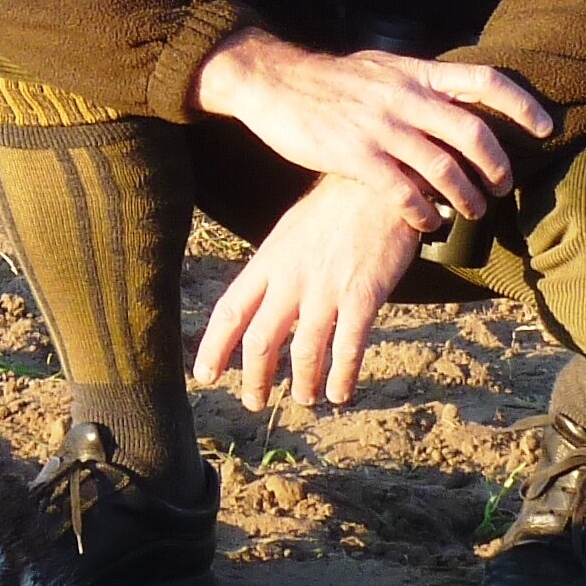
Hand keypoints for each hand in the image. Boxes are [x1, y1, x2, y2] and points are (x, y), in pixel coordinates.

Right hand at [191, 26, 552, 225]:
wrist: (274, 81)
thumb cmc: (327, 79)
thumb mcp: (379, 65)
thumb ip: (416, 80)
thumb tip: (451, 90)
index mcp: (416, 73)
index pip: (486, 81)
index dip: (522, 105)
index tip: (545, 127)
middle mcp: (406, 98)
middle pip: (473, 133)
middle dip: (497, 166)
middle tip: (502, 186)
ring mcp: (382, 127)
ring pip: (444, 168)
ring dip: (466, 196)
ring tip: (472, 211)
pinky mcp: (356, 156)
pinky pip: (404, 192)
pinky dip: (423, 212)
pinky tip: (427, 224)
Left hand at [192, 175, 424, 409]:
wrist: (379, 185)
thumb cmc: (334, 210)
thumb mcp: (289, 235)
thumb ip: (274, 271)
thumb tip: (261, 306)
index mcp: (267, 262)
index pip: (230, 311)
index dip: (214, 348)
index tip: (205, 376)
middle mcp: (290, 278)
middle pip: (261, 340)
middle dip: (254, 377)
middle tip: (253, 401)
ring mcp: (327, 288)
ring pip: (304, 351)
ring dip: (302, 383)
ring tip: (304, 399)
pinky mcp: (363, 294)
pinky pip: (348, 346)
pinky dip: (342, 376)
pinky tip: (340, 393)